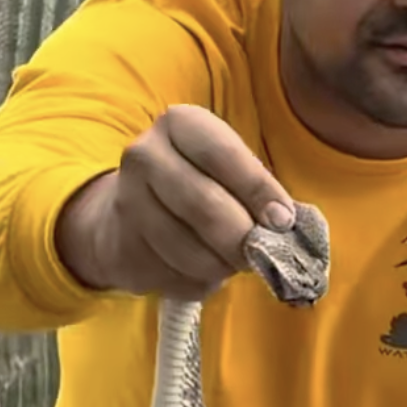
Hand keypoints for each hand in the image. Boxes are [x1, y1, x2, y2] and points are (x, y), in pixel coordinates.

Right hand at [55, 104, 295, 300]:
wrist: (131, 213)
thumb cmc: (199, 185)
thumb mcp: (228, 169)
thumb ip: (256, 189)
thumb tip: (283, 224)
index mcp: (178, 124)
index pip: (222, 155)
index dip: (258, 190)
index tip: (284, 220)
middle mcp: (144, 156)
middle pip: (204, 205)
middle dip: (243, 238)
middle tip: (265, 254)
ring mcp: (126, 204)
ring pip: (190, 250)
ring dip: (223, 265)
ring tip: (233, 261)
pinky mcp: (122, 249)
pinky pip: (175, 278)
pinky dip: (200, 282)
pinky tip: (201, 269)